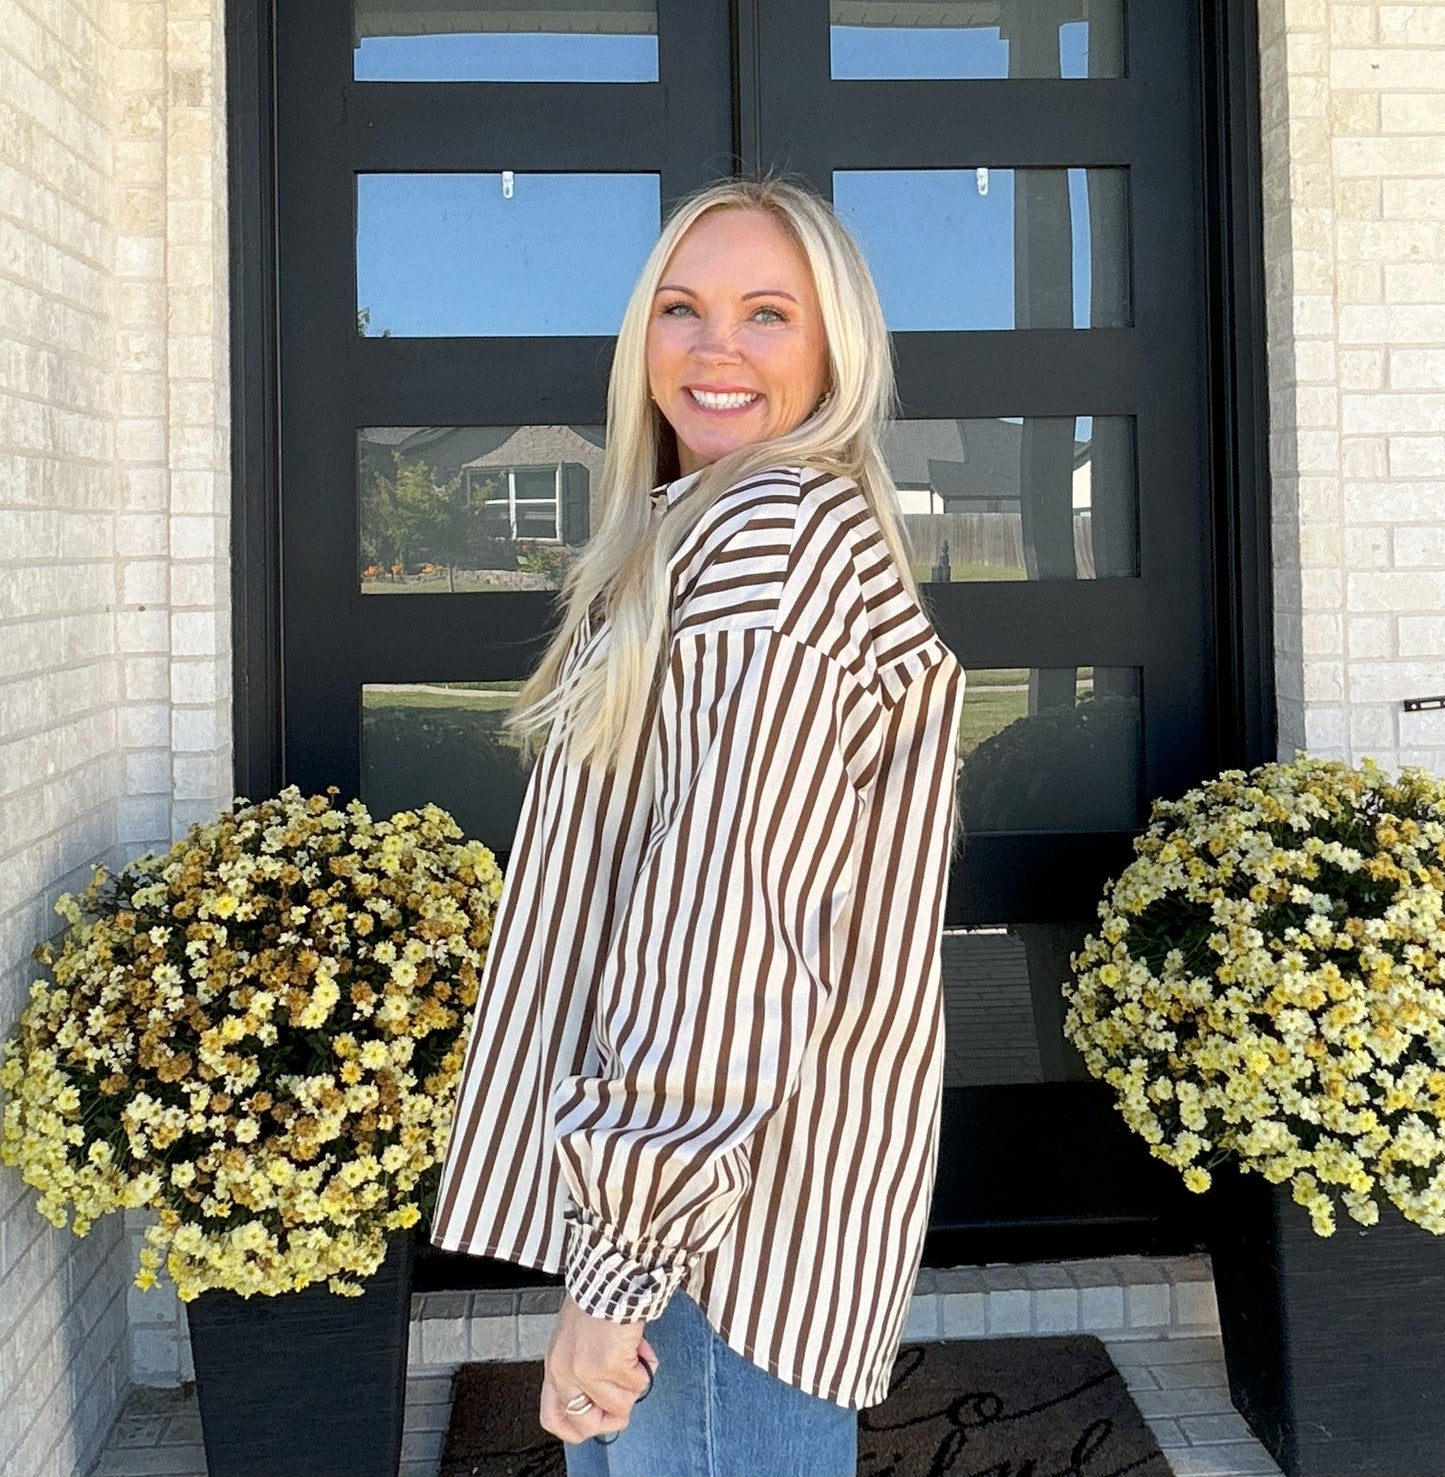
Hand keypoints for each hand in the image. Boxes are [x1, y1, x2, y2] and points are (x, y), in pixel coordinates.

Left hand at [540, 1292, 658, 1445]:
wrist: (610, 1274)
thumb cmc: (597, 1299)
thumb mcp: (576, 1339)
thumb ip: (582, 1370)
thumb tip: (608, 1400)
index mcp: (554, 1364)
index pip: (552, 1419)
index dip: (578, 1427)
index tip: (599, 1418)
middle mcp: (564, 1372)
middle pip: (586, 1425)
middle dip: (614, 1414)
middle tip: (626, 1392)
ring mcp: (584, 1371)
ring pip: (620, 1406)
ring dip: (634, 1382)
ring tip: (634, 1354)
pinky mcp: (609, 1364)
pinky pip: (638, 1384)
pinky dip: (645, 1366)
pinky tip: (640, 1346)